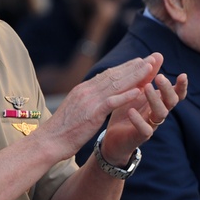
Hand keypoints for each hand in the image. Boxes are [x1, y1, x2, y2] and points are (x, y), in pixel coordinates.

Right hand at [42, 52, 166, 155]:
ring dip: (134, 76)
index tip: (138, 62)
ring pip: (115, 85)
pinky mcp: (92, 113)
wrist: (49, 141)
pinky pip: (112, 102)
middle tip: (150, 59)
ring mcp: (89, 101)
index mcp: (82, 90)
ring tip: (149, 68)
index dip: (124, 67)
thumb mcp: (75, 109)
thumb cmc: (61, 129)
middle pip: (114, 75)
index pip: (107, 75)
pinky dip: (126, 95)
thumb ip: (85, 100)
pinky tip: (139, 91)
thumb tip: (94, 95)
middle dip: (133, 67)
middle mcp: (86, 91)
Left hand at [99, 64, 187, 165]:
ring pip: (161, 113)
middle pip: (171, 101)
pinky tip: (130, 110)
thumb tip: (158, 55)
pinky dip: (138, 120)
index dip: (181, 86)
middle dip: (167, 89)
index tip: (183, 75)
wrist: (112, 138)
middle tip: (160, 77)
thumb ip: (146, 75)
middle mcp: (158, 113)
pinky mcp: (140, 136)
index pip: (176, 93)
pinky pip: (145, 129)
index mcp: (158, 101)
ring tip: (145, 88)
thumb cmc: (126, 111)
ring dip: (154, 100)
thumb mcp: (135, 90)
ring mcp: (151, 125)